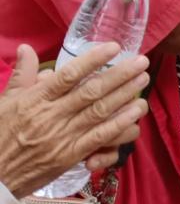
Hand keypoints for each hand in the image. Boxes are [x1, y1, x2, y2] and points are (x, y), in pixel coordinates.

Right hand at [0, 43, 149, 197]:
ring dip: (124, 95)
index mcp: (36, 100)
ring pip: (99, 112)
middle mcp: (51, 116)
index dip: (93, 60)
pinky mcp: (70, 155)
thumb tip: (26, 48)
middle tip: (141, 61)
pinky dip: (119, 124)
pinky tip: (134, 113)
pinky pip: (99, 138)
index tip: (114, 47)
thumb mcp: (5, 102)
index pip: (68, 75)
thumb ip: (22, 75)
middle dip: (119, 75)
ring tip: (143, 81)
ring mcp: (62, 137)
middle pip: (91, 91)